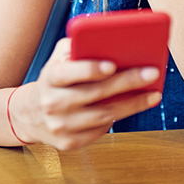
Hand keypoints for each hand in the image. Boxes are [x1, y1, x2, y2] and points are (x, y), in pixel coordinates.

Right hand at [14, 38, 161, 149]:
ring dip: (132, 104)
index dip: (90, 69)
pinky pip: (100, 130)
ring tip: (153, 93)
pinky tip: (134, 106)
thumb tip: (110, 40)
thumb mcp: (58, 57)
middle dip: (126, 82)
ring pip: (103, 115)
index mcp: (50, 77)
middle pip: (94, 94)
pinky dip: (118, 117)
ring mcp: (61, 125)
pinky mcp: (69, 143)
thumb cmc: (55, 77)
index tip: (112, 64)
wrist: (30, 113)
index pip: (68, 73)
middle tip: (152, 72)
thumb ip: (78, 46)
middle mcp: (53, 102)